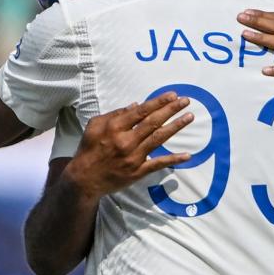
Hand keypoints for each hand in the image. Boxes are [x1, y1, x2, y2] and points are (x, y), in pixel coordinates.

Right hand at [65, 93, 192, 198]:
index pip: (141, 111)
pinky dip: (173, 159)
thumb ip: (115, 114)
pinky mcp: (138, 171)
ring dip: (176, 126)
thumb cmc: (90, 149)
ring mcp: (134, 157)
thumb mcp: (95, 126)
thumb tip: (136, 105)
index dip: (158, 102)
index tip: (172, 95)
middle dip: (171, 109)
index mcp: (114, 128)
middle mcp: (126, 141)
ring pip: (159, 138)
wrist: (84, 179)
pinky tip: (188, 155)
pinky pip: (158, 164)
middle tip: (185, 101)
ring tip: (189, 116)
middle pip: (153, 122)